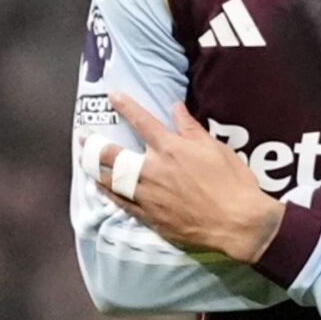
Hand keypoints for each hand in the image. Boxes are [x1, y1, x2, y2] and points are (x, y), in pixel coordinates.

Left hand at [91, 93, 283, 264]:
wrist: (236, 223)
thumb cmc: (231, 183)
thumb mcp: (215, 148)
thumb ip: (190, 128)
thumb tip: (175, 107)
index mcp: (170, 149)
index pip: (142, 121)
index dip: (126, 106)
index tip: (113, 96)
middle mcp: (154, 170)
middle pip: (114, 155)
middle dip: (95, 144)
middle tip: (83, 138)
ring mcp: (148, 195)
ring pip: (112, 180)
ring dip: (95, 169)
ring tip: (86, 162)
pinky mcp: (150, 217)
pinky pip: (121, 204)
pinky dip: (108, 194)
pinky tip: (101, 189)